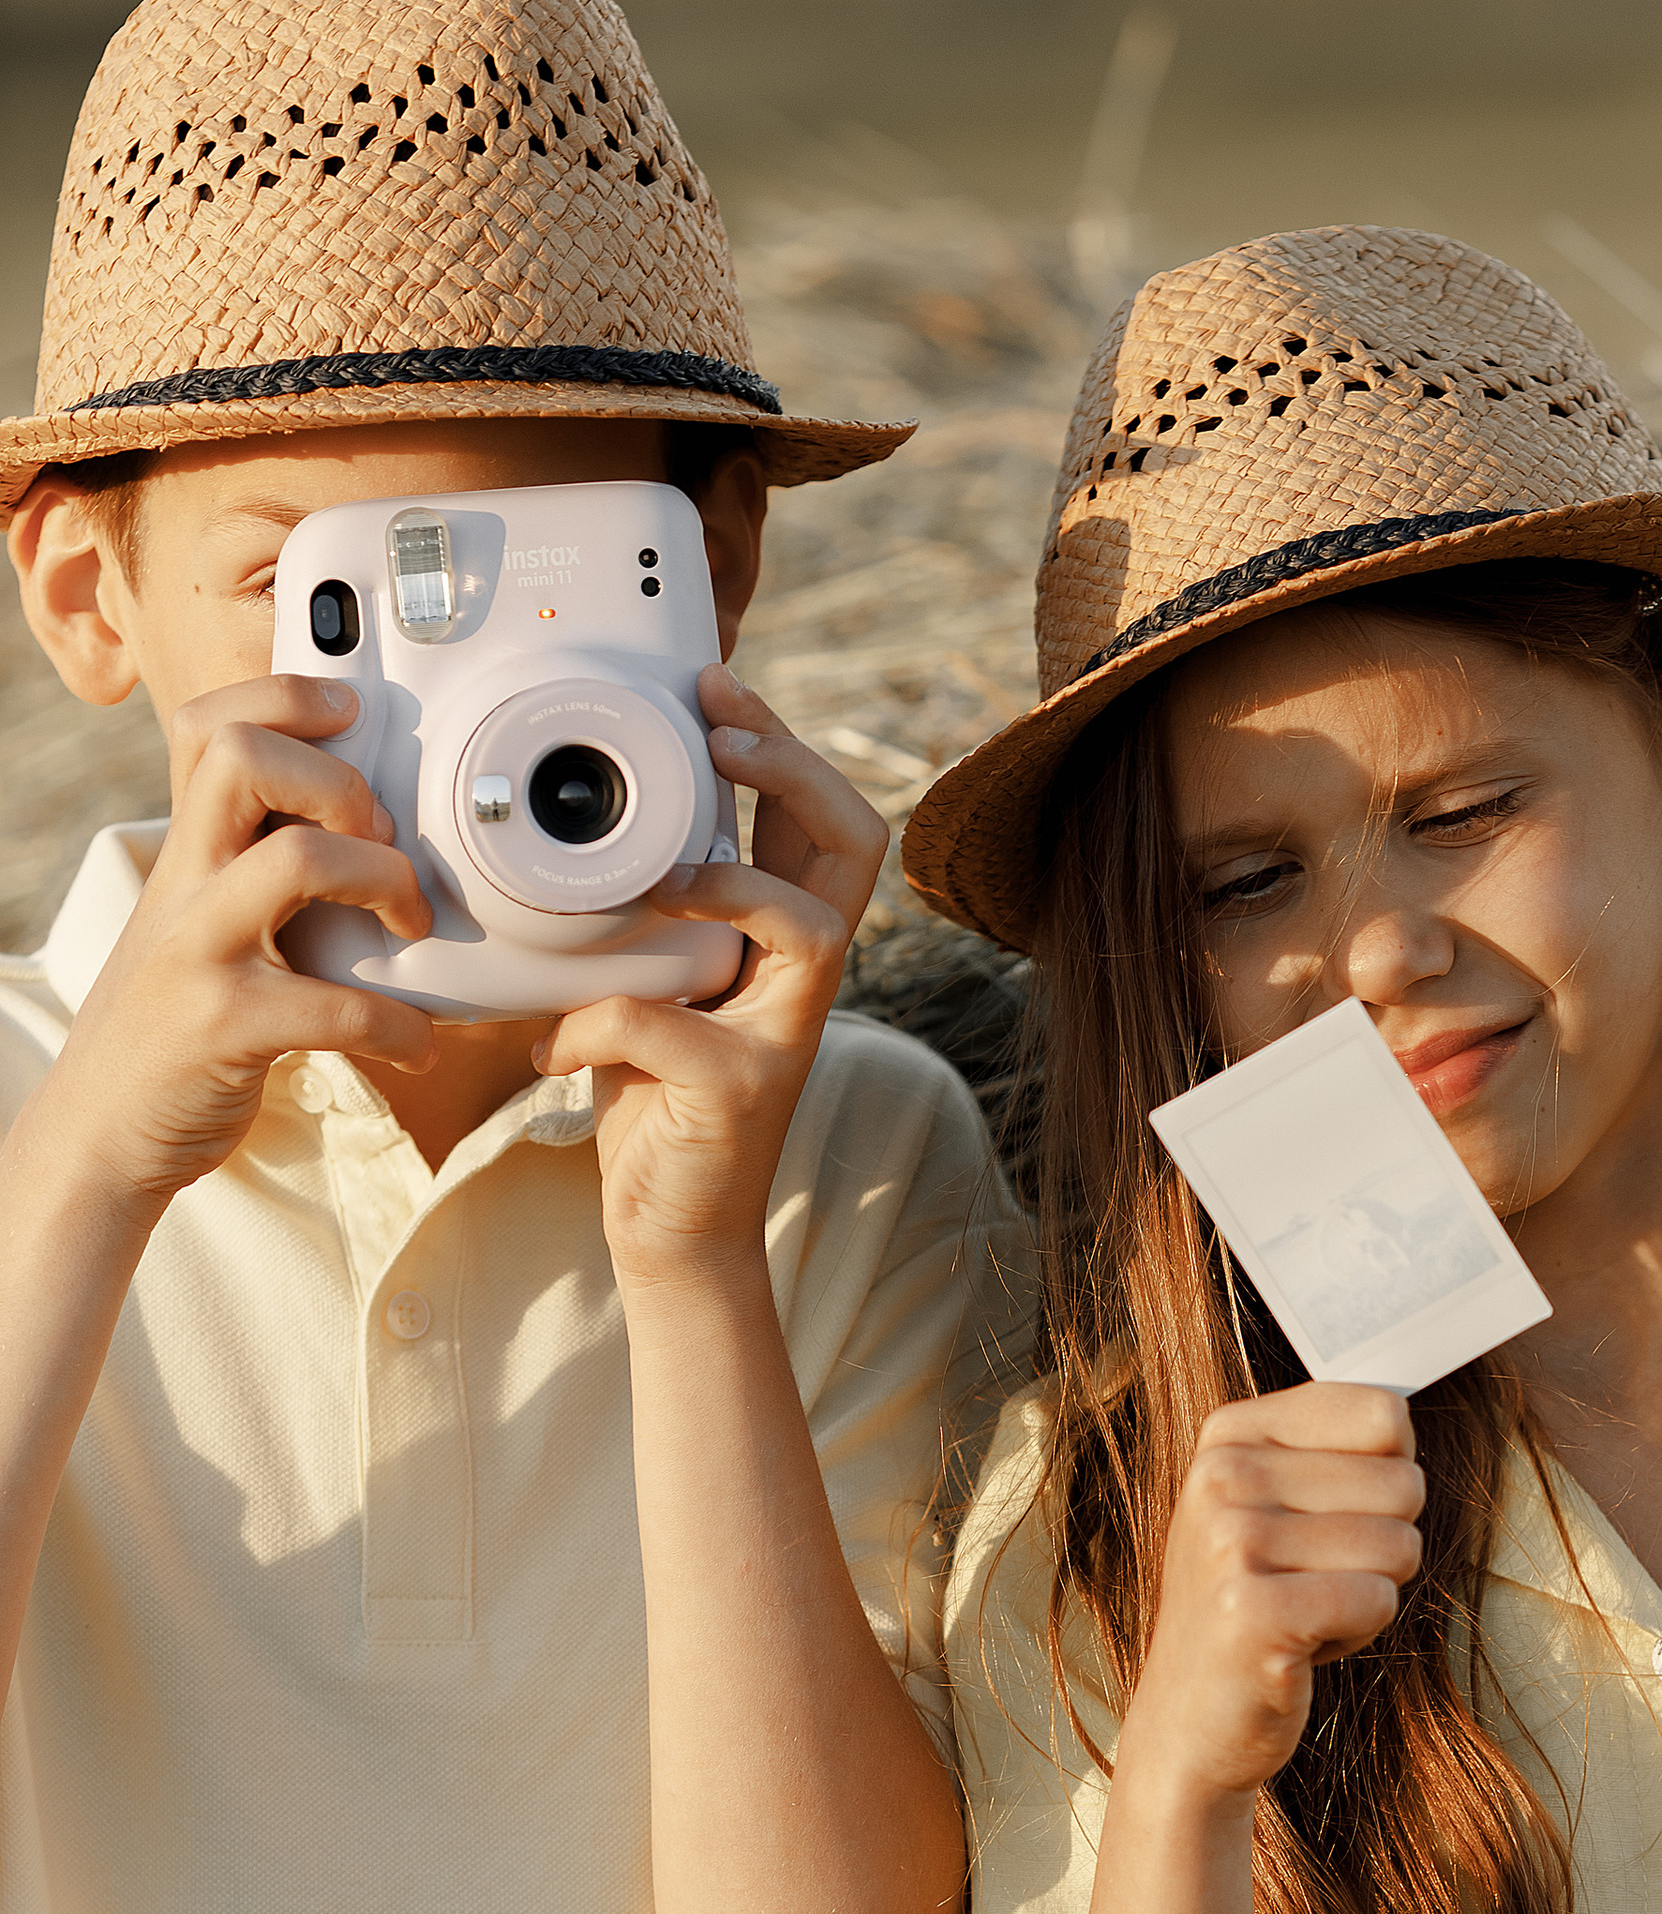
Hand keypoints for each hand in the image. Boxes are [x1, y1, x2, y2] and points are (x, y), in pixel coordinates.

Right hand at [32, 672, 434, 1220]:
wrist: (99, 1135)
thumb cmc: (172, 1027)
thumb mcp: (195, 929)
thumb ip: (248, 875)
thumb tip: (356, 829)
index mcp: (183, 854)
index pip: (209, 727)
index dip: (282, 695)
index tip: (348, 712)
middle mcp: (182, 886)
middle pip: (244, 758)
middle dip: (340, 780)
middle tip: (383, 836)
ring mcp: (197, 952)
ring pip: (297, 859)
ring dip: (385, 877)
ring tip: (411, 927)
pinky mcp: (224, 1027)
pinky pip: (337, 1005)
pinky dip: (398, 1025)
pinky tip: (417, 1045)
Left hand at [541, 666, 886, 1289]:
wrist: (669, 1227)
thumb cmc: (651, 1093)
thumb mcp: (651, 978)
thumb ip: (652, 910)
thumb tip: (587, 815)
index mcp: (784, 938)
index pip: (822, 816)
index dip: (780, 740)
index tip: (712, 685)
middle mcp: (805, 978)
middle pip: (855, 844)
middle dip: (791, 771)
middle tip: (719, 738)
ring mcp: (785, 1036)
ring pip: (809, 927)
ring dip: (729, 888)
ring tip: (654, 885)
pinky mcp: (743, 1095)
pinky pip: (669, 1025)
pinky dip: (595, 1025)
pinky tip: (554, 1049)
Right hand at [1120, 1387, 1424, 1809]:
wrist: (1187, 1721)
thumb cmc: (1251, 1606)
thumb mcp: (1268, 1505)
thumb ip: (1329, 1449)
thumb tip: (1403, 1416)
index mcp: (1229, 1434)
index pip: (1383, 1414)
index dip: (1385, 1478)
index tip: (1325, 1519)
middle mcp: (1222, 1476)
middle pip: (1403, 1483)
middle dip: (1381, 1545)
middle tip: (1313, 1580)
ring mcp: (1231, 1542)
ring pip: (1399, 1545)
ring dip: (1370, 1594)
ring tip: (1304, 1613)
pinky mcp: (1254, 1612)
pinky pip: (1379, 1600)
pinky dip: (1359, 1633)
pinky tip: (1302, 1645)